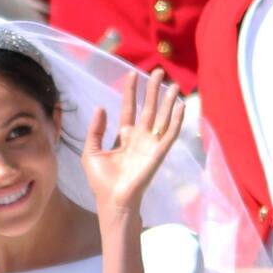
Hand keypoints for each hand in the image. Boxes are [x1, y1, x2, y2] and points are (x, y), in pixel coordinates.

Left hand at [82, 69, 183, 217]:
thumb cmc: (101, 181)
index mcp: (124, 136)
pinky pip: (170, 133)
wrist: (112, 200)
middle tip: (156, 71)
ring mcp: (150, 144)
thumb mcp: (91, 152)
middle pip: (148, 108)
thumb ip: (95, 130)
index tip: (132, 74)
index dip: (131, 92)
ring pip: (161, 117)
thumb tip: (101, 107)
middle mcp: (139, 138)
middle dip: (152, 90)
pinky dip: (177, 120)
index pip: (129, 108)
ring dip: (167, 101)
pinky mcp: (159, 153)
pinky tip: (181, 106)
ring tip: (173, 84)